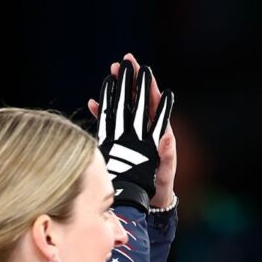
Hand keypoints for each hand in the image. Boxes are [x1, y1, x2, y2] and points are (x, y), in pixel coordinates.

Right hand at [88, 53, 173, 211]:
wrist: (150, 200)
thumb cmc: (162, 185)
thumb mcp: (166, 169)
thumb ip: (167, 152)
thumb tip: (167, 134)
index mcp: (158, 132)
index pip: (154, 103)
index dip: (149, 85)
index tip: (144, 68)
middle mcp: (145, 130)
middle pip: (138, 99)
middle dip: (132, 80)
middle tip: (124, 62)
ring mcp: (132, 135)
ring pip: (124, 107)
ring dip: (117, 91)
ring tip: (111, 73)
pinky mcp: (120, 142)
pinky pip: (111, 123)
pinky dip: (103, 112)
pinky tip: (94, 102)